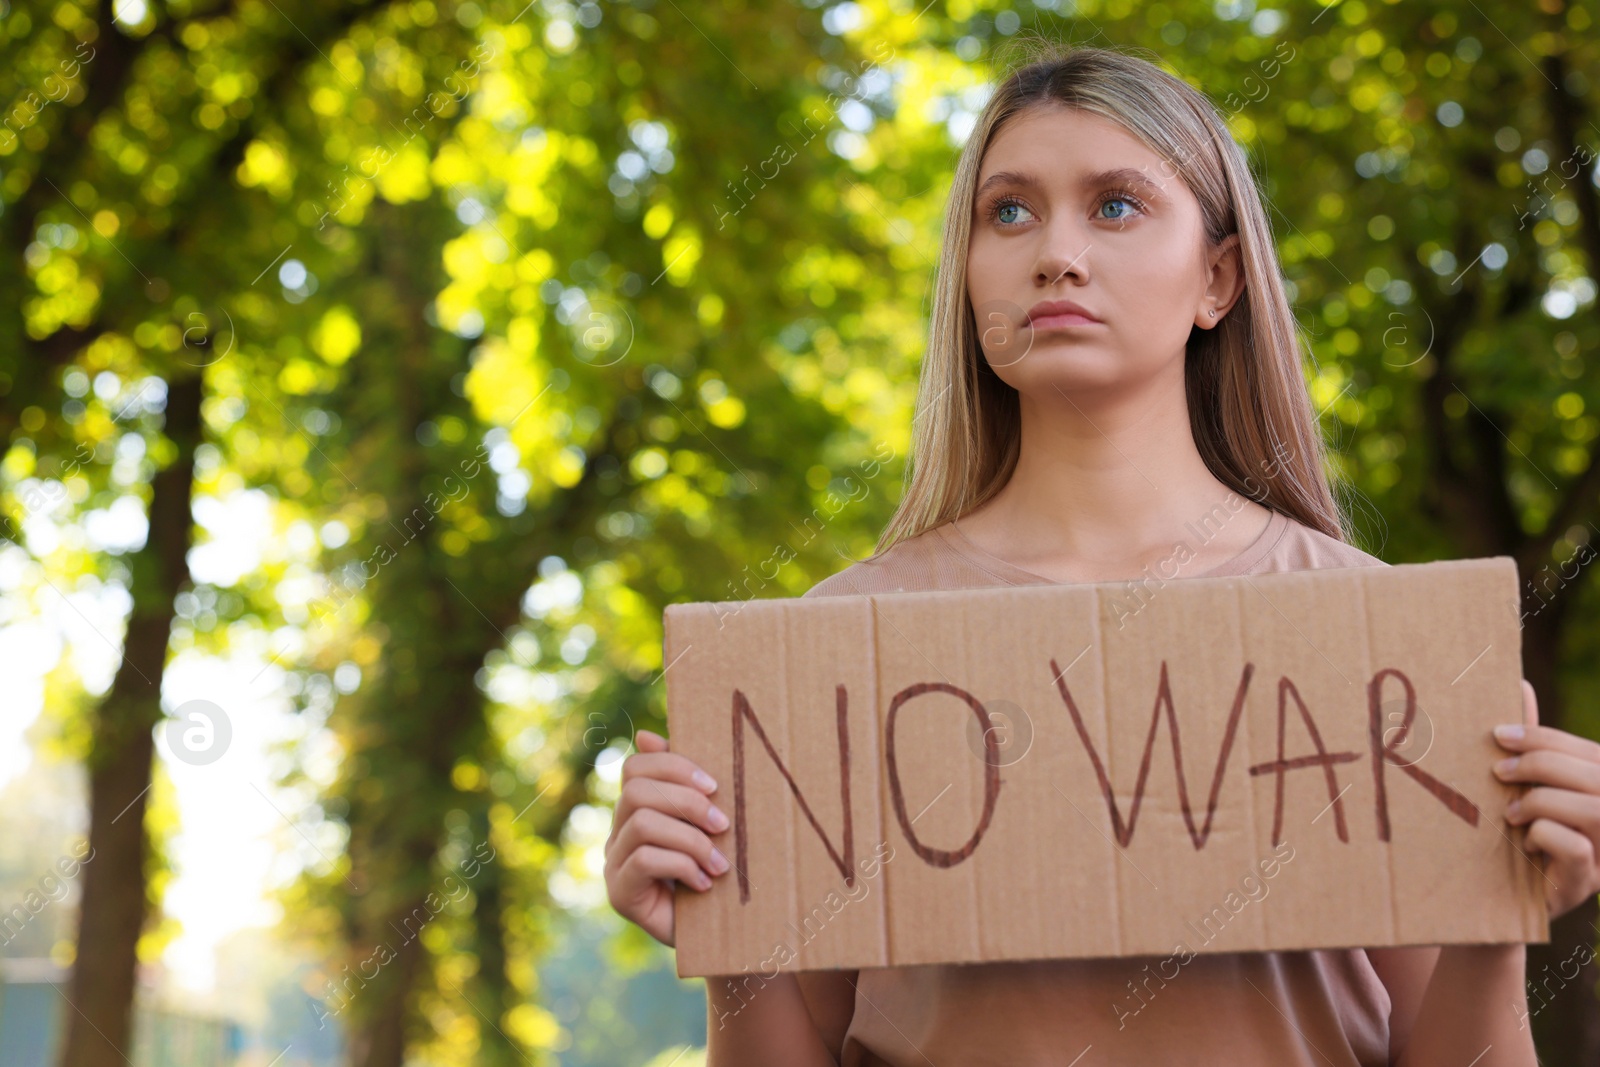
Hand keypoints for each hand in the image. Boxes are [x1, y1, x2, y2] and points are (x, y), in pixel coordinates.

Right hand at [603, 727, 732, 946]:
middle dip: (687, 803)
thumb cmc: (716, 871)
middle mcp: (617, 833)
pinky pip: (643, 860)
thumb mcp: (707, 823)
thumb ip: (687, 783)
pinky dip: (681, 866)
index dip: (673, 767)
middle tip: (724, 825)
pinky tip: (703, 883)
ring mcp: (613, 864)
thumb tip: (646, 734)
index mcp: (637, 809)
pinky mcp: (620, 893)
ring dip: (691, 840)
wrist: (721, 935)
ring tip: (719, 864)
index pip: (635, 768)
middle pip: (638, 793)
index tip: (714, 785)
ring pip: (643, 824)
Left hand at [1494, 679, 1599, 919]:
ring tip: (1511, 811)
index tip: (1500, 734)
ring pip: (1597, 809)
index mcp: (1599, 791)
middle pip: (1599, 776)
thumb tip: (1519, 684)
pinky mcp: (1584, 886)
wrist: (1487, 904)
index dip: (1547, 738)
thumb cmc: (1506, 834)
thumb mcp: (1518, 785)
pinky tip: (1524, 838)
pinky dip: (1547, 833)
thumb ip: (1530, 744)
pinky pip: (1578, 849)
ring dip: (1544, 799)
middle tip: (1499, 770)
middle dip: (1544, 763)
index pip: (1590, 753)